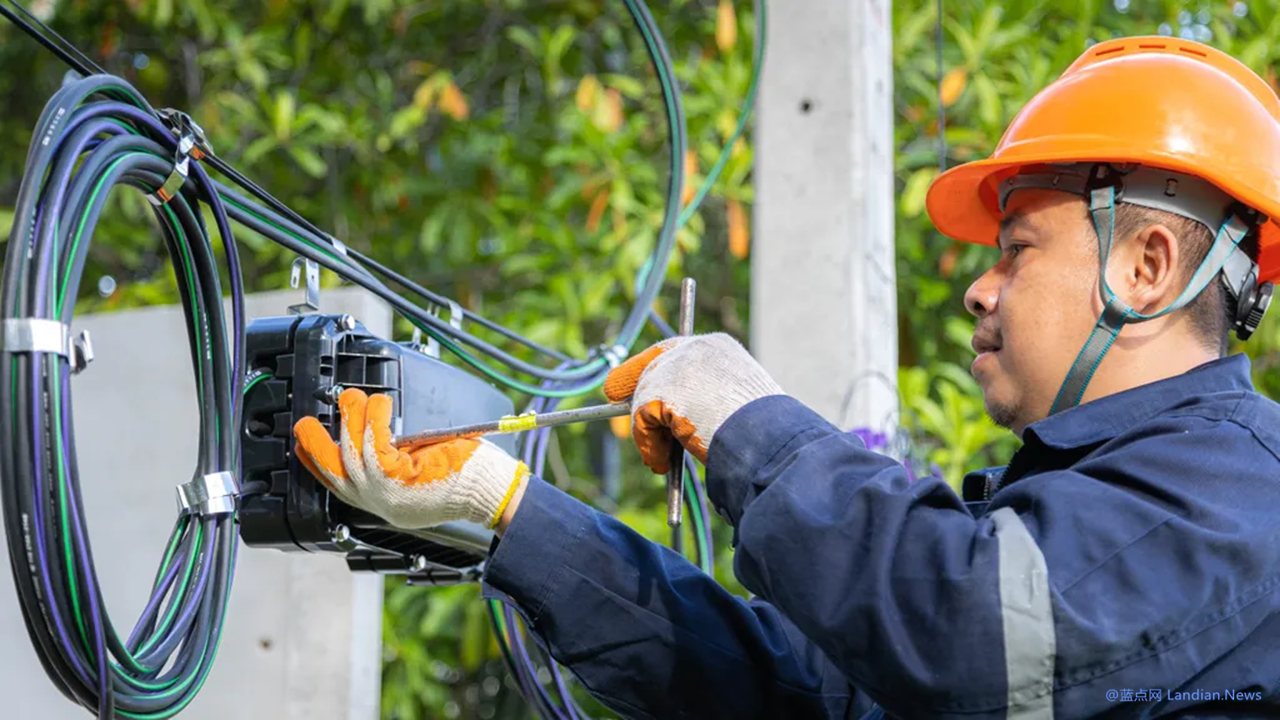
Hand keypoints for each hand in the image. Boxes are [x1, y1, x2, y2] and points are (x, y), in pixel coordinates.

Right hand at [292, 389, 527, 529]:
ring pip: (351, 452)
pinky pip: (374, 444)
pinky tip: (379, 404)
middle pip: (333, 472)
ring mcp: (386, 493)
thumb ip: (396, 466)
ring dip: (351, 419)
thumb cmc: (467, 479)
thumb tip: (382, 438)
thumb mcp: (421, 478)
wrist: (491, 493)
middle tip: (308, 422)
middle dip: (315, 443)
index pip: (337, 485)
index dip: (315, 463)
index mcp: (383, 502)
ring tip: (356, 398)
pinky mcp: (398, 478)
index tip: (303, 444)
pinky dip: (373, 419)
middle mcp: (379, 502)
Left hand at [604, 332, 783, 473]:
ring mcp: (677, 366)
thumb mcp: (731, 407)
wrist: (766, 439)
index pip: (671, 352)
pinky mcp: (661, 389)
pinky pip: (641, 421)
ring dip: (649, 434)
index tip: (617, 390)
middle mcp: (695, 347)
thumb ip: (699, 401)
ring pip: (644, 399)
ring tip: (663, 459)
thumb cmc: (760, 433)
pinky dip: (648, 445)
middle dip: (639, 406)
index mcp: (717, 348)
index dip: (644, 371)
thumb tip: (665, 420)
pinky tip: (661, 462)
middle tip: (647, 442)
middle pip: (649, 371)